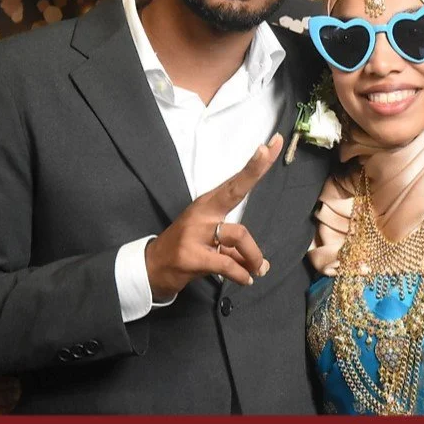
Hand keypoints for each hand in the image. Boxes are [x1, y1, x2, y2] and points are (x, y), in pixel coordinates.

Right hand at [145, 135, 283, 298]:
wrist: (152, 269)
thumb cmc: (186, 251)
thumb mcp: (211, 243)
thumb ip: (237, 250)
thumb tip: (263, 266)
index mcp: (208, 206)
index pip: (235, 183)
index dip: (255, 165)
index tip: (272, 143)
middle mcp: (202, 214)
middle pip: (234, 190)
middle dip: (254, 170)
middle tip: (269, 150)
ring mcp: (195, 234)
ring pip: (239, 235)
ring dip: (254, 256)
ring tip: (258, 269)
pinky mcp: (192, 256)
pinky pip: (227, 264)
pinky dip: (241, 275)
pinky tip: (246, 280)